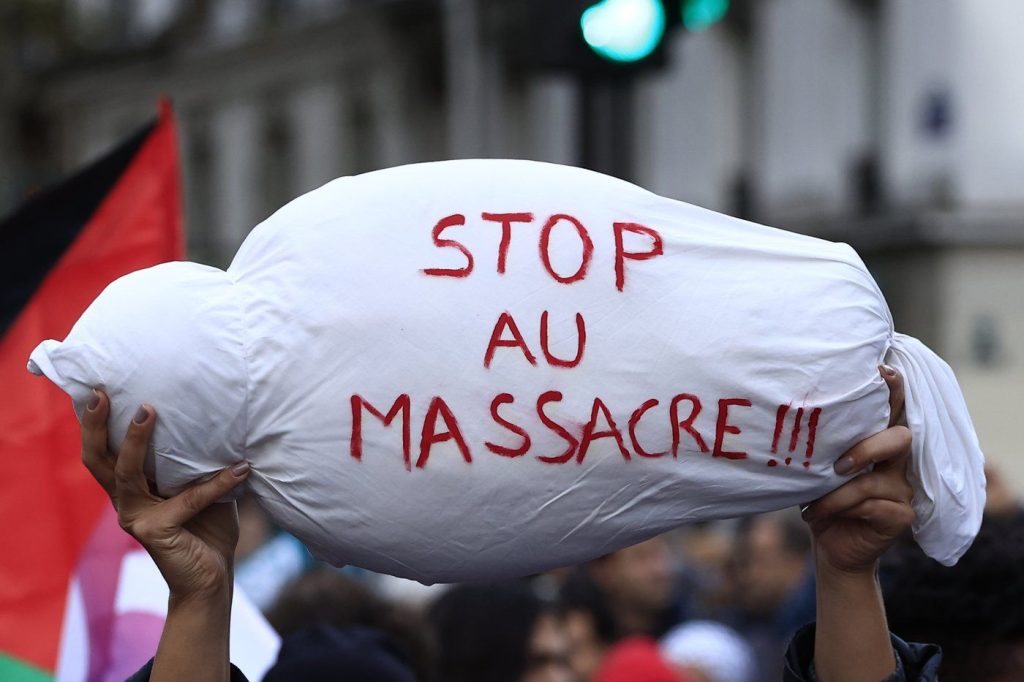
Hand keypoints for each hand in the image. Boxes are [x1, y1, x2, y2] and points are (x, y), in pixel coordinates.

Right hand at [80, 390, 249, 601]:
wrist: (211, 579)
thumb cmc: (207, 528)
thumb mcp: (200, 486)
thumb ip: (196, 461)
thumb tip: (219, 419)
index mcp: (133, 488)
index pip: (104, 452)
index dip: (95, 423)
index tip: (99, 388)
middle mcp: (126, 502)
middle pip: (98, 460)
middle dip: (96, 425)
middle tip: (102, 393)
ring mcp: (137, 518)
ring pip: (127, 474)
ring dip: (137, 442)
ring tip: (149, 411)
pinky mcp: (156, 533)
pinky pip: (188, 499)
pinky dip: (217, 483)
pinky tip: (241, 468)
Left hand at [802, 366, 913, 574]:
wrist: (830, 548)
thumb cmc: (821, 500)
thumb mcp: (816, 468)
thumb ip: (821, 445)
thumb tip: (790, 413)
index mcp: (877, 444)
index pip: (893, 410)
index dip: (894, 389)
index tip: (880, 369)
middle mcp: (896, 463)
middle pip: (900, 437)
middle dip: (870, 444)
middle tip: (838, 463)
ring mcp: (902, 489)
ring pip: (877, 477)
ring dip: (838, 491)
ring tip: (810, 503)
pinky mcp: (901, 515)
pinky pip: (871, 504)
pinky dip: (838, 508)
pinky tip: (816, 516)